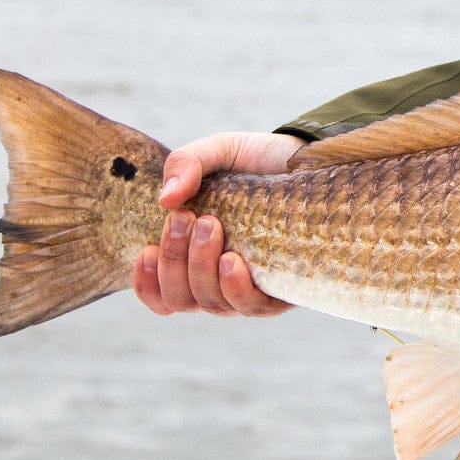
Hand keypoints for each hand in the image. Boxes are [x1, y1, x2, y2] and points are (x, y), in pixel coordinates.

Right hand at [131, 131, 304, 318]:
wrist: (313, 158)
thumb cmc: (259, 162)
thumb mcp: (220, 152)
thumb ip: (186, 163)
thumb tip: (166, 199)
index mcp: (196, 260)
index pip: (163, 295)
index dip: (146, 284)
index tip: (146, 251)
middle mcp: (221, 282)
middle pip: (183, 299)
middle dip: (176, 260)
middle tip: (187, 217)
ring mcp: (253, 287)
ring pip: (212, 303)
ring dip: (201, 268)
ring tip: (210, 225)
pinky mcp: (286, 288)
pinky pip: (253, 307)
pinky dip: (235, 287)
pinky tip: (232, 260)